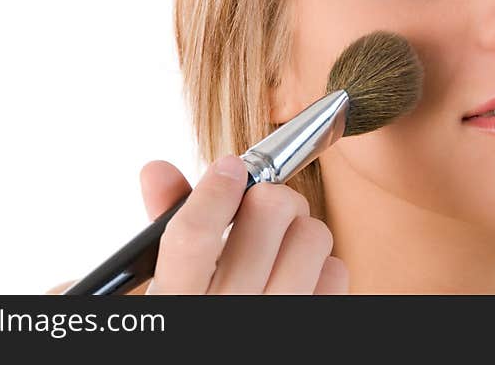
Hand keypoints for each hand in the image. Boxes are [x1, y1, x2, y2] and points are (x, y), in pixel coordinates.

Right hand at [46, 155, 348, 294]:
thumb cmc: (204, 309)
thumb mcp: (172, 283)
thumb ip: (168, 225)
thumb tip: (158, 171)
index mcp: (179, 301)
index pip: (192, 236)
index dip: (214, 191)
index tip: (229, 167)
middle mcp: (230, 314)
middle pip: (266, 214)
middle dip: (268, 195)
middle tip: (263, 203)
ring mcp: (278, 322)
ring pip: (311, 234)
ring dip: (299, 227)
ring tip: (282, 242)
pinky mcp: (314, 327)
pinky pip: (336, 272)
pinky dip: (322, 263)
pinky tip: (299, 273)